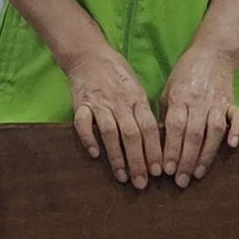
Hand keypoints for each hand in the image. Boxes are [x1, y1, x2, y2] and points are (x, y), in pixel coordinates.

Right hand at [65, 48, 164, 188]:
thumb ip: (145, 112)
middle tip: (142, 183)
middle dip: (138, 161)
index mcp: (137, 99)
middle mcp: (120, 102)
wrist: (89, 55)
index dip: (154, 150)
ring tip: (122, 176)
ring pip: (110, 133)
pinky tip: (94, 153)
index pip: (149, 128)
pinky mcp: (81, 104)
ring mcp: (100, 103)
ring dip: (117, 157)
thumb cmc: (118, 74)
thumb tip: (158, 139)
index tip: (158, 171)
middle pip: (132, 135)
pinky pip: (83, 123)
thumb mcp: (138, 89)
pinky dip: (88, 138)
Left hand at [154, 47, 238, 186]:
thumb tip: (156, 143)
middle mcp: (198, 101)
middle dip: (186, 159)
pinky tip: (232, 145)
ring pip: (213, 130)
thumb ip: (165, 114)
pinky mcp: (232, 102)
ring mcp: (217, 102)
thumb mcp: (168, 90)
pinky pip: (236, 117)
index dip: (171, 149)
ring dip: (206, 154)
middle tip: (181, 180)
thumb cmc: (185, 74)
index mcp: (179, 98)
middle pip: (193, 134)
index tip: (166, 169)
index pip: (175, 127)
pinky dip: (236, 130)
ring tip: (198, 173)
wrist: (212, 53)